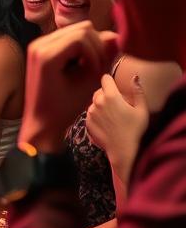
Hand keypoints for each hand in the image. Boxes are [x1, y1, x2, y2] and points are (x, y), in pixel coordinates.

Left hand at [19, 22, 119, 150]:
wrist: (40, 122)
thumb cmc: (64, 110)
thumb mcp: (88, 84)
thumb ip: (103, 59)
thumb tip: (116, 36)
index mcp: (46, 55)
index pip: (83, 35)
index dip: (97, 51)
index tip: (96, 71)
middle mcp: (38, 45)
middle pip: (80, 29)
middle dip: (95, 46)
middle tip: (97, 68)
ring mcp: (37, 45)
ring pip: (75, 31)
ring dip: (89, 47)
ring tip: (90, 68)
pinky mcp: (40, 48)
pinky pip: (67, 38)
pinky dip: (79, 49)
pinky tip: (81, 66)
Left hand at [86, 72, 148, 186]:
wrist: (122, 150)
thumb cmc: (135, 130)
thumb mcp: (142, 110)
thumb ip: (138, 91)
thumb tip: (134, 77)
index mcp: (111, 96)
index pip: (105, 78)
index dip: (111, 81)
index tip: (116, 87)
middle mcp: (98, 102)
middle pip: (100, 90)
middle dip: (107, 93)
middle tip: (118, 104)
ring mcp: (90, 112)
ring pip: (95, 101)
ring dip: (102, 104)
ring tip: (113, 115)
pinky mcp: (87, 121)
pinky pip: (91, 112)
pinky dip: (97, 114)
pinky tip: (107, 123)